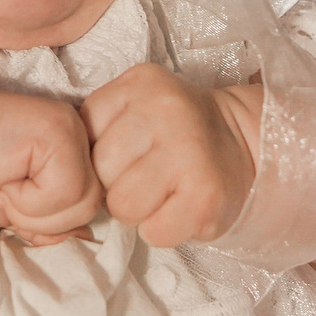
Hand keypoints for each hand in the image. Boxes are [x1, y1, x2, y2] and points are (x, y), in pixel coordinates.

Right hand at [0, 86, 103, 241]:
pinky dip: (27, 201)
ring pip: (82, 203)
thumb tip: (84, 235)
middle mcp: (80, 134)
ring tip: (4, 190)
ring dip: (34, 212)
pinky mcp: (60, 133)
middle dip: (45, 220)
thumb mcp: (17, 207)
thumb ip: (51, 220)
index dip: (50, 218)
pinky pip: (63, 192)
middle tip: (5, 198)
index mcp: (74, 149)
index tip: (11, 201)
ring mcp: (73, 130)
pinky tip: (3, 179)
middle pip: (91, 205)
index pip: (88, 201)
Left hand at [83, 65, 259, 249]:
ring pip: (123, 206)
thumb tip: (66, 172)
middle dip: (118, 182)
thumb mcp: (136, 107)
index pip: (84, 135)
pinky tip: (182, 207)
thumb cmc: (178, 133)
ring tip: (164, 192)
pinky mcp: (205, 196)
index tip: (130, 151)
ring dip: (139, 210)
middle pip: (101, 171)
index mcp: (139, 83)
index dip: (101, 153)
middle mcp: (164, 109)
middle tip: (150, 175)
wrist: (249, 143)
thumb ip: (101, 125)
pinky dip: (164, 230)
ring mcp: (188, 151)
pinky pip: (153, 233)